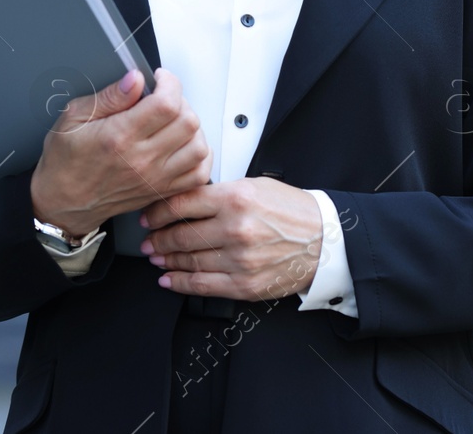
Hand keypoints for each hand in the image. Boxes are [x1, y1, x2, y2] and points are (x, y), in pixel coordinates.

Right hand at [30, 67, 211, 238]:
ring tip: (173, 121)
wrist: (62, 202)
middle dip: (180, 101)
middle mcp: (142, 159)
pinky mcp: (161, 191)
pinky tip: (183, 145)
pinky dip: (199, 157)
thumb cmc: (65, 162)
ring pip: (198, 147)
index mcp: (120, 137)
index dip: (169, 83)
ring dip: (192, 128)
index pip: (166, 104)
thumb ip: (109, 97)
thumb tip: (135, 80)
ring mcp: (155, 178)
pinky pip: (198, 174)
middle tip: (163, 98)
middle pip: (188, 122)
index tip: (159, 79)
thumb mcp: (73, 117)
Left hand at [139, 177, 321, 300]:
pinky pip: (202, 285)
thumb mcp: (256, 186)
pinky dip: (180, 283)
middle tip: (148, 239)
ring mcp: (238, 260)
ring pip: (188, 261)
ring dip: (166, 260)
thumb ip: (220, 192)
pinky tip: (169, 279)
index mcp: (236, 198)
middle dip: (157, 238)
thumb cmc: (292, 212)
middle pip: (180, 234)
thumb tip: (185, 199)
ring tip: (156, 257)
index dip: (157, 211)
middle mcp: (235, 229)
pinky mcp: (244, 284)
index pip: (181, 204)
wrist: (324, 240)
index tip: (148, 215)